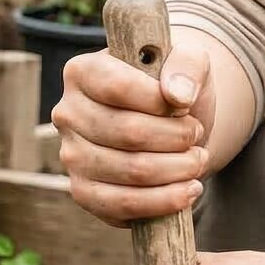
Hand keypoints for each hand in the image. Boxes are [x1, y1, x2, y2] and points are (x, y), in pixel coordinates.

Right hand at [52, 39, 213, 226]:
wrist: (169, 125)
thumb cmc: (172, 88)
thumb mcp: (189, 61)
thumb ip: (188, 64)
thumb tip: (178, 95)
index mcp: (82, 72)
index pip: (118, 88)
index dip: (159, 102)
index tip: (185, 106)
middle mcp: (68, 114)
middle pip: (128, 132)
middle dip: (176, 138)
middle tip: (197, 136)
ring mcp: (71, 156)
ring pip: (132, 171)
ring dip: (178, 169)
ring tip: (197, 160)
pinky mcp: (84, 193)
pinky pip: (124, 204)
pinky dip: (165, 200)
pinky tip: (188, 190)